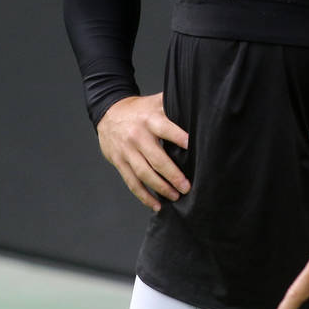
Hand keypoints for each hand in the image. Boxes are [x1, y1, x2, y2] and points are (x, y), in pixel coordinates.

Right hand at [96, 93, 189, 211]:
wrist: (108, 112)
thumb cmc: (140, 109)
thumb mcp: (156, 102)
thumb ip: (175, 105)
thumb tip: (201, 106)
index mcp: (149, 120)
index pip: (166, 129)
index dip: (179, 138)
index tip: (191, 147)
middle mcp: (137, 136)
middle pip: (156, 159)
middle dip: (173, 175)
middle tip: (187, 186)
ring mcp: (127, 151)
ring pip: (144, 174)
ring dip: (161, 188)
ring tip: (175, 196)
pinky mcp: (119, 162)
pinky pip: (132, 182)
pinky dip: (144, 196)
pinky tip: (156, 205)